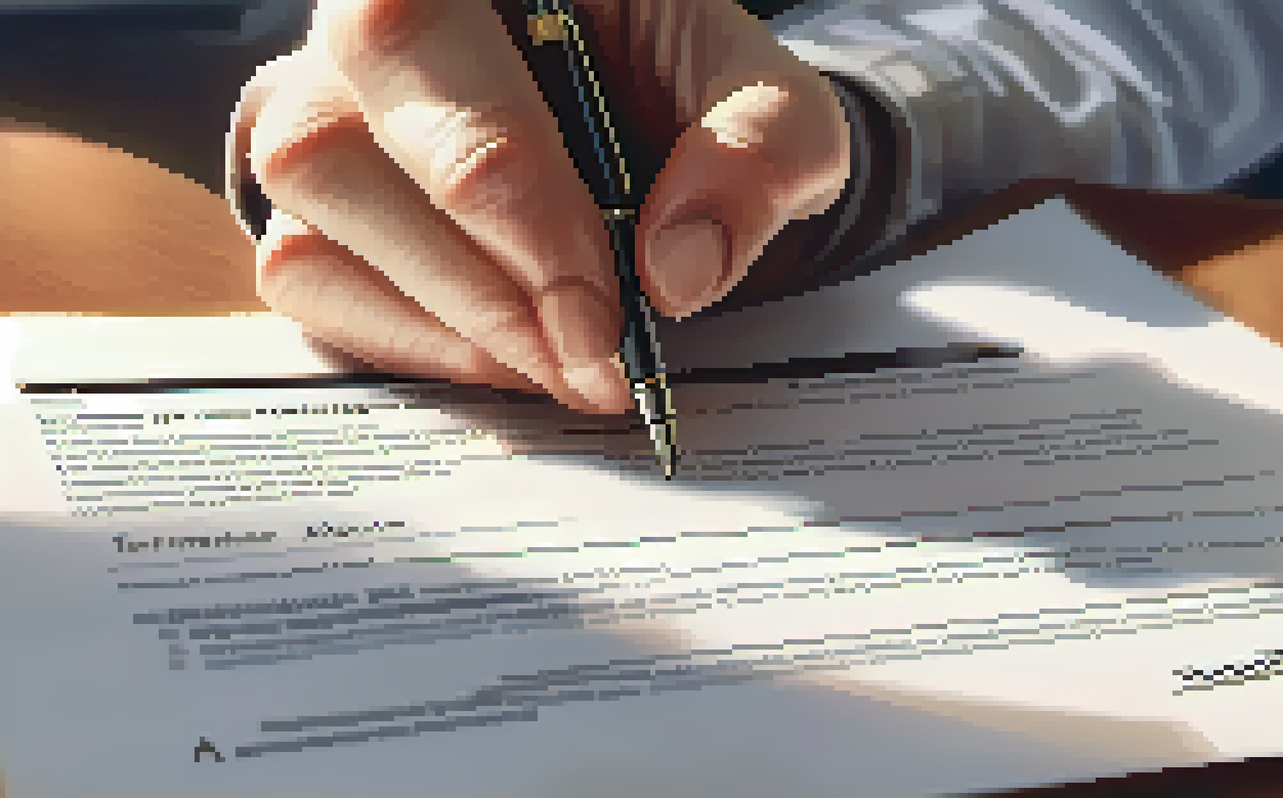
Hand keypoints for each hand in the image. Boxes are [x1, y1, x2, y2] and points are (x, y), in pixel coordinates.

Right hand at [228, 0, 849, 412]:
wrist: (669, 140)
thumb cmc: (700, 101)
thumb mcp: (776, 106)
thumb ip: (761, 154)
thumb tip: (674, 273)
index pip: (418, 40)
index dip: (504, 192)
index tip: (601, 311)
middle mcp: (361, 27)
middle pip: (334, 145)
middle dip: (483, 286)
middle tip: (593, 364)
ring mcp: (316, 115)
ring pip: (311, 224)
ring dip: (451, 324)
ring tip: (567, 366)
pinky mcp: (308, 206)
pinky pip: (307, 284)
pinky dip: (414, 342)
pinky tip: (510, 354)